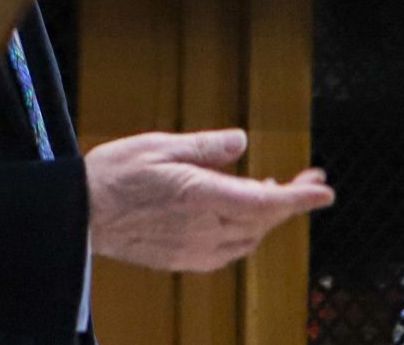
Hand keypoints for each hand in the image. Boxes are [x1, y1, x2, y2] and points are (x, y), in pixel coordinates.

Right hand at [85, 128, 334, 273]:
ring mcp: (193, 250)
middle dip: (289, 202)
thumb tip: (241, 142)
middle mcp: (203, 230)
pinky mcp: (180, 260)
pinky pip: (226, 252)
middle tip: (307, 180)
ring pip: (247, 239)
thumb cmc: (114, 175)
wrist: (78, 215)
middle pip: (262, 222)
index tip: (325, 191)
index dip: (300, 199)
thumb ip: (206, 147)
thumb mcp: (161, 145)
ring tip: (268, 190)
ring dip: (265, 217)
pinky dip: (243, 234)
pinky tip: (237, 217)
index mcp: (202, 198)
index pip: (265, 204)